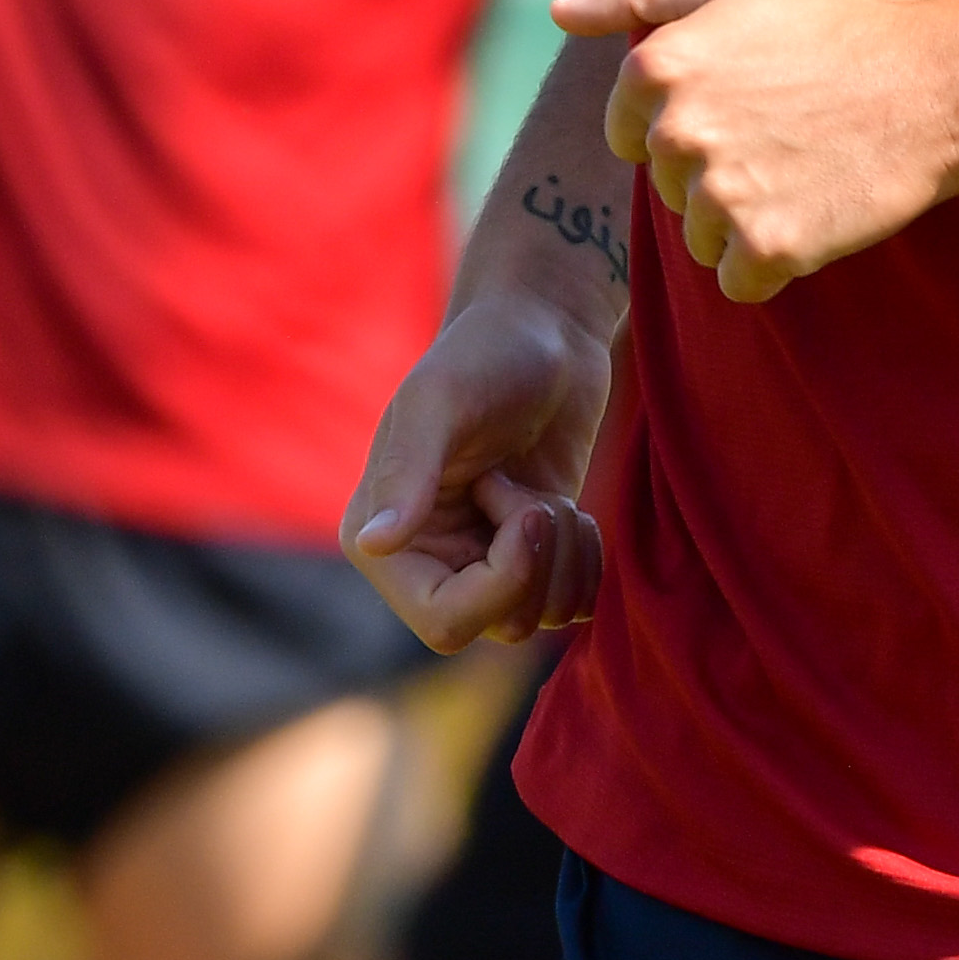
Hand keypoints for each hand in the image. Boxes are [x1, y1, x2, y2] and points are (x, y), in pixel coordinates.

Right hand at [341, 292, 611, 652]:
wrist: (545, 331)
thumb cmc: (486, 353)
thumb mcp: (441, 402)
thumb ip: (406, 474)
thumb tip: (372, 545)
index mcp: (381, 539)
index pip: (443, 622)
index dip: (500, 585)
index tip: (528, 513)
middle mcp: (426, 562)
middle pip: (498, 628)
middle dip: (536, 563)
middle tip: (531, 492)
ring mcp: (482, 564)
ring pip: (541, 621)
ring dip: (564, 555)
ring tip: (543, 490)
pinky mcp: (533, 558)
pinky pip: (572, 606)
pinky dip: (586, 562)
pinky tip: (570, 506)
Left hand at [559, 0, 958, 304]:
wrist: (941, 82)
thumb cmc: (838, 21)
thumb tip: (558, 15)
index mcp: (656, 67)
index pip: (629, 134)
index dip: (687, 125)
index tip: (747, 105)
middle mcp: (678, 132)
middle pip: (667, 188)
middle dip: (715, 172)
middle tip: (789, 133)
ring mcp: (722, 193)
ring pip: (699, 238)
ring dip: (744, 221)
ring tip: (806, 170)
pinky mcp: (768, 247)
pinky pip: (738, 281)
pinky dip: (773, 263)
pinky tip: (816, 214)